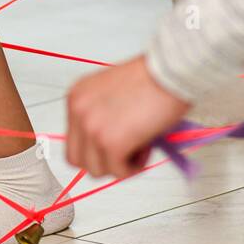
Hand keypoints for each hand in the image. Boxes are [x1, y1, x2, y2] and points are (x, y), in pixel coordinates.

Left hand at [65, 56, 189, 179]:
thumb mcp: (114, 94)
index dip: (94, 148)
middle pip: (77, 159)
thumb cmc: (153, 78)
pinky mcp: (111, 143)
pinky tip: (147, 147)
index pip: (72, 139)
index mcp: (77, 97)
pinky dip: (134, 167)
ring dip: (120, 165)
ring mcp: (92, 128)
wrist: (170, 72)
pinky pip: (118, 172)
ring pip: (96, 169)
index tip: (114, 145)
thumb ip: (103, 117)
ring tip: (140, 145)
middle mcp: (78, 112)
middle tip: (126, 151)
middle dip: (103, 161)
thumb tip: (106, 147)